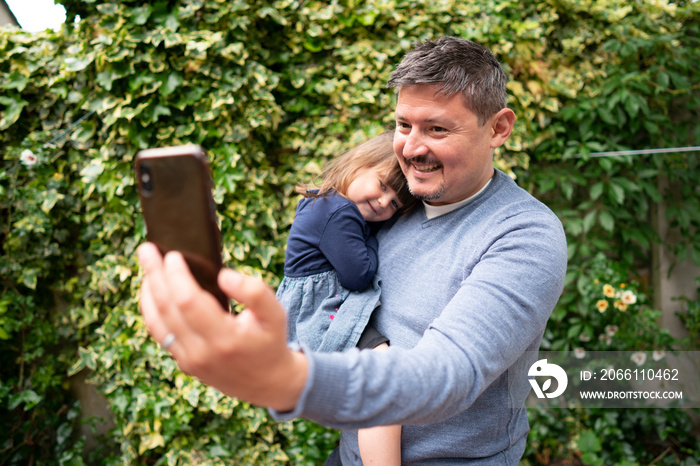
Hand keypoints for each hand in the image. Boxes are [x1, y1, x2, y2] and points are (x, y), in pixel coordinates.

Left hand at [137, 242, 306, 410]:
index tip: (174, 254)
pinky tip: (153, 291)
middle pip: (167, 309)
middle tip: (147, 249)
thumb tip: (223, 275)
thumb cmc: (270, 340)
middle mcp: (202, 353)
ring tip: (147, 267)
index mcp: (225, 339)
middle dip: (155, 275)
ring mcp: (189, 361)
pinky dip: (151, 310)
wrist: (268, 382)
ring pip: (156, 322)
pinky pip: (160, 333)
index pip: (188, 302)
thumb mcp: (276, 314)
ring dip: (148, 292)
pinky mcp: (184, 363)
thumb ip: (254, 291)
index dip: (176, 276)